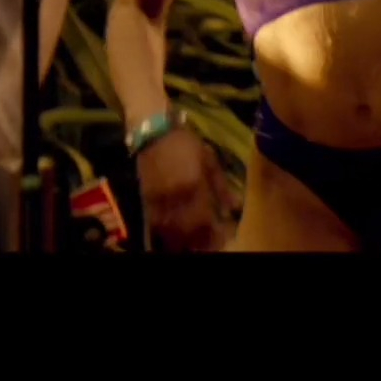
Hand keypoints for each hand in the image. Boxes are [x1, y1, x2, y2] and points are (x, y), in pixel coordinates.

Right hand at [137, 128, 235, 251]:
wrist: (154, 132)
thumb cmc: (186, 144)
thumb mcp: (210, 160)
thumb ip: (222, 186)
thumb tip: (235, 208)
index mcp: (194, 185)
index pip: (206, 218)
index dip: (216, 233)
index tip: (226, 239)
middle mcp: (176, 196)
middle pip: (188, 229)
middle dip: (200, 242)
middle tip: (211, 247)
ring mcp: (159, 200)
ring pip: (170, 230)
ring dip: (182, 242)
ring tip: (194, 246)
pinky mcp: (146, 200)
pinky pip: (156, 224)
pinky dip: (165, 234)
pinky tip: (174, 238)